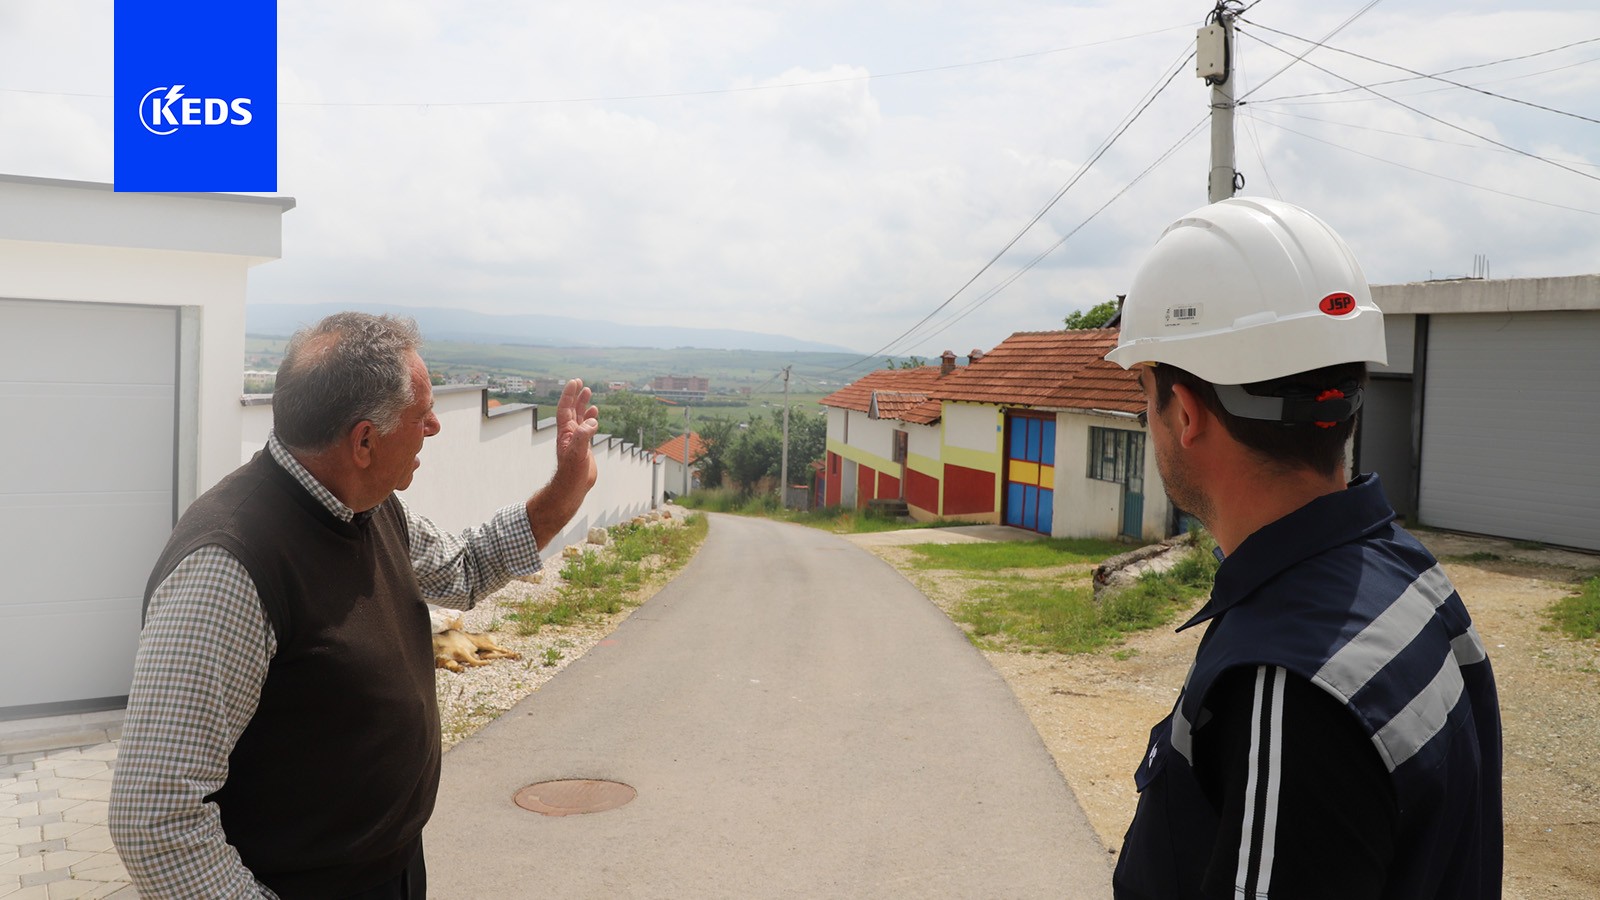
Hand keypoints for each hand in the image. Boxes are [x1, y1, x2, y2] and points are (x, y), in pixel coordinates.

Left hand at [526, 380, 599, 548]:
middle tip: (580, 382)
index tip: (575, 382)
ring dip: (583, 404)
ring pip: (580, 417)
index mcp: (565, 432)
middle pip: (571, 409)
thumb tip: (591, 421)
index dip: (569, 394)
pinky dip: (591, 419)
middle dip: (575, 395)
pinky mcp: (584, 446)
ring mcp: (576, 439)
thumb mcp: (577, 453)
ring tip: (588, 392)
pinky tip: (595, 414)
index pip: (566, 408)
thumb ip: (583, 436)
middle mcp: (570, 433)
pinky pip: (587, 428)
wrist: (572, 488)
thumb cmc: (571, 472)